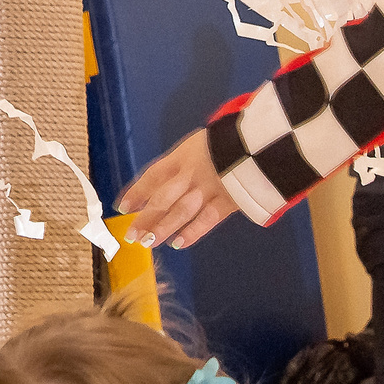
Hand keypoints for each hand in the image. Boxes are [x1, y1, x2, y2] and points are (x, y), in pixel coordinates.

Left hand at [119, 131, 238, 250]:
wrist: (260, 141)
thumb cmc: (227, 141)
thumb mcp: (200, 144)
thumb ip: (184, 163)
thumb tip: (163, 183)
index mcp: (182, 156)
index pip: (153, 175)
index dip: (137, 192)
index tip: (123, 207)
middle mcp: (191, 174)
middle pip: (163, 198)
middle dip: (146, 217)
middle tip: (131, 235)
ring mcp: (209, 188)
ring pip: (181, 211)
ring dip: (163, 228)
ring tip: (148, 242)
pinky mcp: (228, 201)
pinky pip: (207, 219)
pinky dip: (192, 232)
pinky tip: (178, 243)